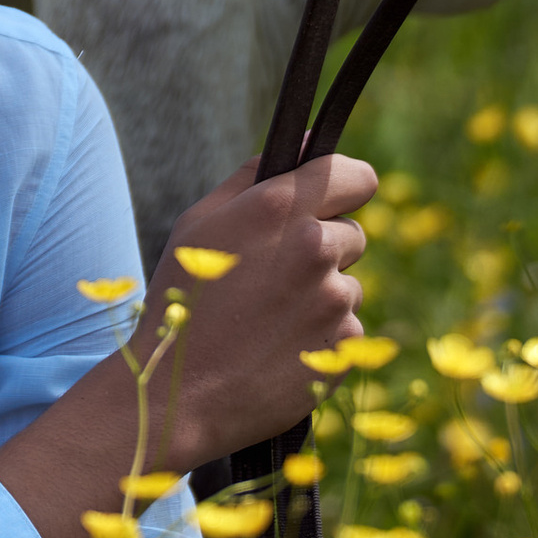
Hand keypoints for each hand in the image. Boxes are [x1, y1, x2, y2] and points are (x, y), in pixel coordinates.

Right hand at [0, 152, 375, 537]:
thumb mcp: (201, 223)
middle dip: (325, 248)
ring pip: (349, 286)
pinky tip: (281, 349)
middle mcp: (315, 248)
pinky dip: (322, 338)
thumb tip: (311, 141)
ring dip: (322, 296)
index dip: (347, 187)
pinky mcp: (344, 348)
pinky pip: (347, 330)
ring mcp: (334, 301)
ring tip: (271, 319)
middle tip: (276, 276)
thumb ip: (256, 175)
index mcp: (280, 208)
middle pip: (354, 234)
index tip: (336, 200)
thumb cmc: (183, 300)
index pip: (357, 176)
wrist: (180, 395)